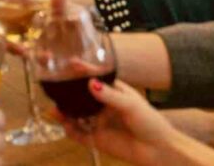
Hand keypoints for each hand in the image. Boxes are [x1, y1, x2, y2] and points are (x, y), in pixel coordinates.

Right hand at [59, 80, 178, 165]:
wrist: (158, 150)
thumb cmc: (150, 122)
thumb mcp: (131, 105)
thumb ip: (110, 96)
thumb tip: (90, 84)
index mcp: (114, 92)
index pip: (95, 78)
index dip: (83, 71)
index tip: (71, 62)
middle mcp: (104, 106)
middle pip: (82, 97)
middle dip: (68, 92)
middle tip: (55, 87)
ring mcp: (99, 123)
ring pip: (77, 116)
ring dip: (65, 112)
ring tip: (55, 109)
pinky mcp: (97, 140)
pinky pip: (79, 134)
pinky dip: (70, 130)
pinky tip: (64, 124)